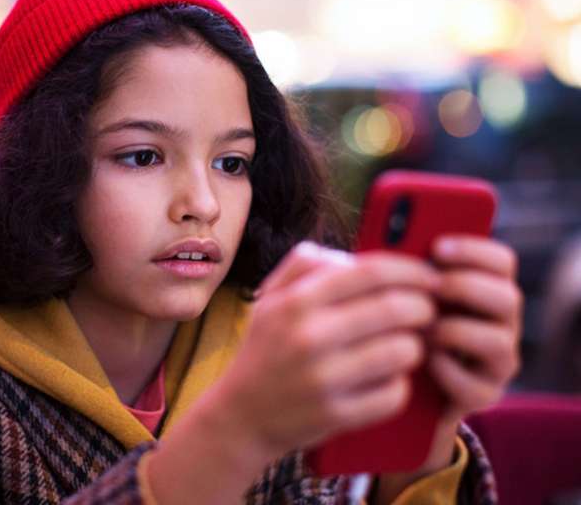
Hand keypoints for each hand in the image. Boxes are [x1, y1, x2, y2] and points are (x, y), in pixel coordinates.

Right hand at [215, 242, 441, 460]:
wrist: (242, 414)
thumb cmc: (265, 348)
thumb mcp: (270, 297)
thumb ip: (305, 263)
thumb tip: (353, 256)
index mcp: (296, 301)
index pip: (371, 272)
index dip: (412, 270)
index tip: (430, 275)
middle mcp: (308, 336)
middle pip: (396, 309)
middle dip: (423, 307)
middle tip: (426, 311)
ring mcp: (323, 379)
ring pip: (403, 351)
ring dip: (413, 346)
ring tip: (404, 344)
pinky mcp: (336, 415)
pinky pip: (395, 393)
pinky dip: (399, 384)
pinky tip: (386, 378)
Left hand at [375, 236, 521, 502]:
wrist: (392, 384)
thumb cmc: (395, 325)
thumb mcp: (397, 295)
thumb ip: (402, 272)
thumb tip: (384, 248)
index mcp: (484, 289)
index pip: (501, 261)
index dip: (474, 250)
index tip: (437, 247)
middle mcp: (500, 323)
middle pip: (508, 297)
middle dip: (467, 287)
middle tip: (432, 287)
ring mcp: (496, 362)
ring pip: (499, 342)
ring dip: (456, 331)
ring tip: (423, 329)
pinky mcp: (483, 395)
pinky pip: (475, 385)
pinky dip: (447, 372)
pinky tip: (423, 362)